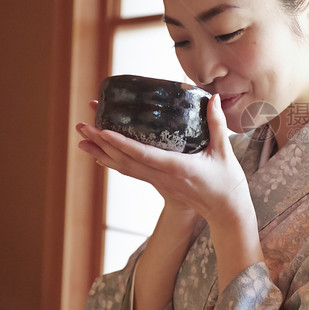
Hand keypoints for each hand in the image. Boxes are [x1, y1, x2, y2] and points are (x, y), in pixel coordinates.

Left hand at [76, 94, 252, 223]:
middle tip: (83, 126)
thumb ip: (217, 123)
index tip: (103, 131)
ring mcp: (159, 182)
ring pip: (123, 168)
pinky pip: (130, 172)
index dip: (121, 143)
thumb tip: (213, 98)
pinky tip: (100, 154)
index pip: (143, 155)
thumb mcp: (224, 151)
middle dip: (101, 143)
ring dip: (101, 153)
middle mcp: (163, 176)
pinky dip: (113, 162)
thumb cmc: (226, 182)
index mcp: (177, 168)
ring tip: (82, 139)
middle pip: (124, 160)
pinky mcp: (158, 183)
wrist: (225, 211)